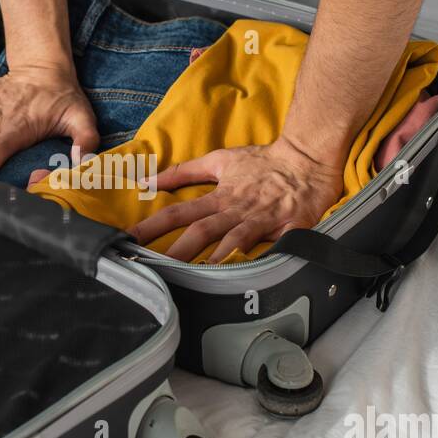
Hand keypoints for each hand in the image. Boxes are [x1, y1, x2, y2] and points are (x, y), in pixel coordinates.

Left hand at [129, 137, 344, 263]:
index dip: (153, 225)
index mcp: (220, 196)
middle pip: (202, 231)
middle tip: (155, 269)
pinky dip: (263, 261)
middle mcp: (237, 210)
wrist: (308, 157)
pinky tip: (250, 278)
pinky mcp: (289, 229)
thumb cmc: (263, 161)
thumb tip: (148, 180)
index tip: (130, 239)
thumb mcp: (220, 159)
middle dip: (177, 251)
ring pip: (234, 242)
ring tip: (196, 280)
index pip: (179, 211)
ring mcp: (262, 220)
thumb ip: (184, 171)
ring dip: (215, 260)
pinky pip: (275, 249)